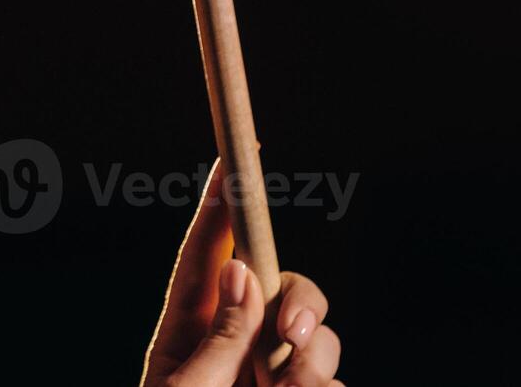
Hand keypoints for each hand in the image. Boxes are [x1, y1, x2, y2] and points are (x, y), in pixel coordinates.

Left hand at [142, 159, 343, 386]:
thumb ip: (219, 341)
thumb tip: (241, 272)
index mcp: (189, 336)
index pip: (207, 255)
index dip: (221, 204)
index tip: (238, 156)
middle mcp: (233, 346)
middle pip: (281, 286)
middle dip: (301, 301)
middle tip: (292, 334)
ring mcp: (268, 372)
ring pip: (315, 336)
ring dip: (313, 362)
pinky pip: (332, 381)